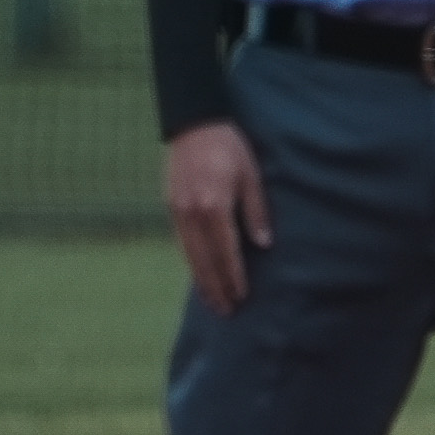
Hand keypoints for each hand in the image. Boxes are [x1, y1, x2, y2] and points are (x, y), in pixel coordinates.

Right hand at [163, 121, 272, 313]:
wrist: (193, 123)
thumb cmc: (229, 147)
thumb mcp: (251, 176)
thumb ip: (256, 211)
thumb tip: (263, 244)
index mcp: (215, 206)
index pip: (226, 251)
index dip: (234, 276)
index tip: (241, 296)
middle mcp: (192, 213)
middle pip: (204, 261)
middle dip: (216, 288)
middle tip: (226, 311)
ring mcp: (178, 211)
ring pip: (189, 256)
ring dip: (201, 281)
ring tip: (211, 301)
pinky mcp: (170, 207)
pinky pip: (181, 243)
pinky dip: (191, 262)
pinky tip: (199, 274)